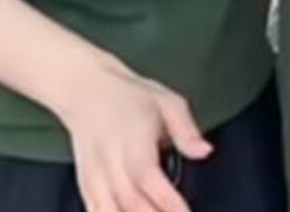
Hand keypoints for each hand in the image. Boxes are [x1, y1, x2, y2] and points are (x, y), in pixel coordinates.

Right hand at [54, 60, 209, 211]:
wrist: (84, 90)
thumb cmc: (130, 95)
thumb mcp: (167, 101)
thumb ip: (186, 130)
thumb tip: (205, 151)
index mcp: (133, 141)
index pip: (147, 177)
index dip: (165, 200)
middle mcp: (109, 161)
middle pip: (128, 200)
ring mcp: (94, 173)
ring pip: (108, 209)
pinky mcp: (85, 181)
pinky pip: (94, 208)